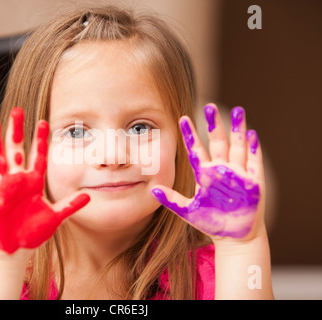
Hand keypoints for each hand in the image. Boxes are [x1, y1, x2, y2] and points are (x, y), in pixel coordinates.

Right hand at [0, 107, 89, 253]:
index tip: (44, 121)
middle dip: (16, 131)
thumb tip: (89, 196)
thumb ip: (70, 206)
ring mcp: (0, 188)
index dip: (40, 139)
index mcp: (33, 183)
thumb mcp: (54, 218)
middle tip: (17, 110)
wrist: (14, 249)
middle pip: (16, 150)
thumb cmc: (33, 233)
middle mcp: (17, 181)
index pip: (38, 156)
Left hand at [151, 104, 264, 241]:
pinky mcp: (254, 182)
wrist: (234, 237)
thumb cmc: (211, 222)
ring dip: (238, 129)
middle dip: (214, 125)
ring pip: (237, 146)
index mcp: (205, 174)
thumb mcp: (188, 210)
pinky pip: (253, 161)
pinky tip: (251, 134)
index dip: (190, 135)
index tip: (182, 118)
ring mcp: (238, 174)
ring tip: (237, 110)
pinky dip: (253, 148)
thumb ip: (171, 199)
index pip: (196, 150)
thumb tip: (152, 190)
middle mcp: (221, 170)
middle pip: (217, 142)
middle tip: (208, 107)